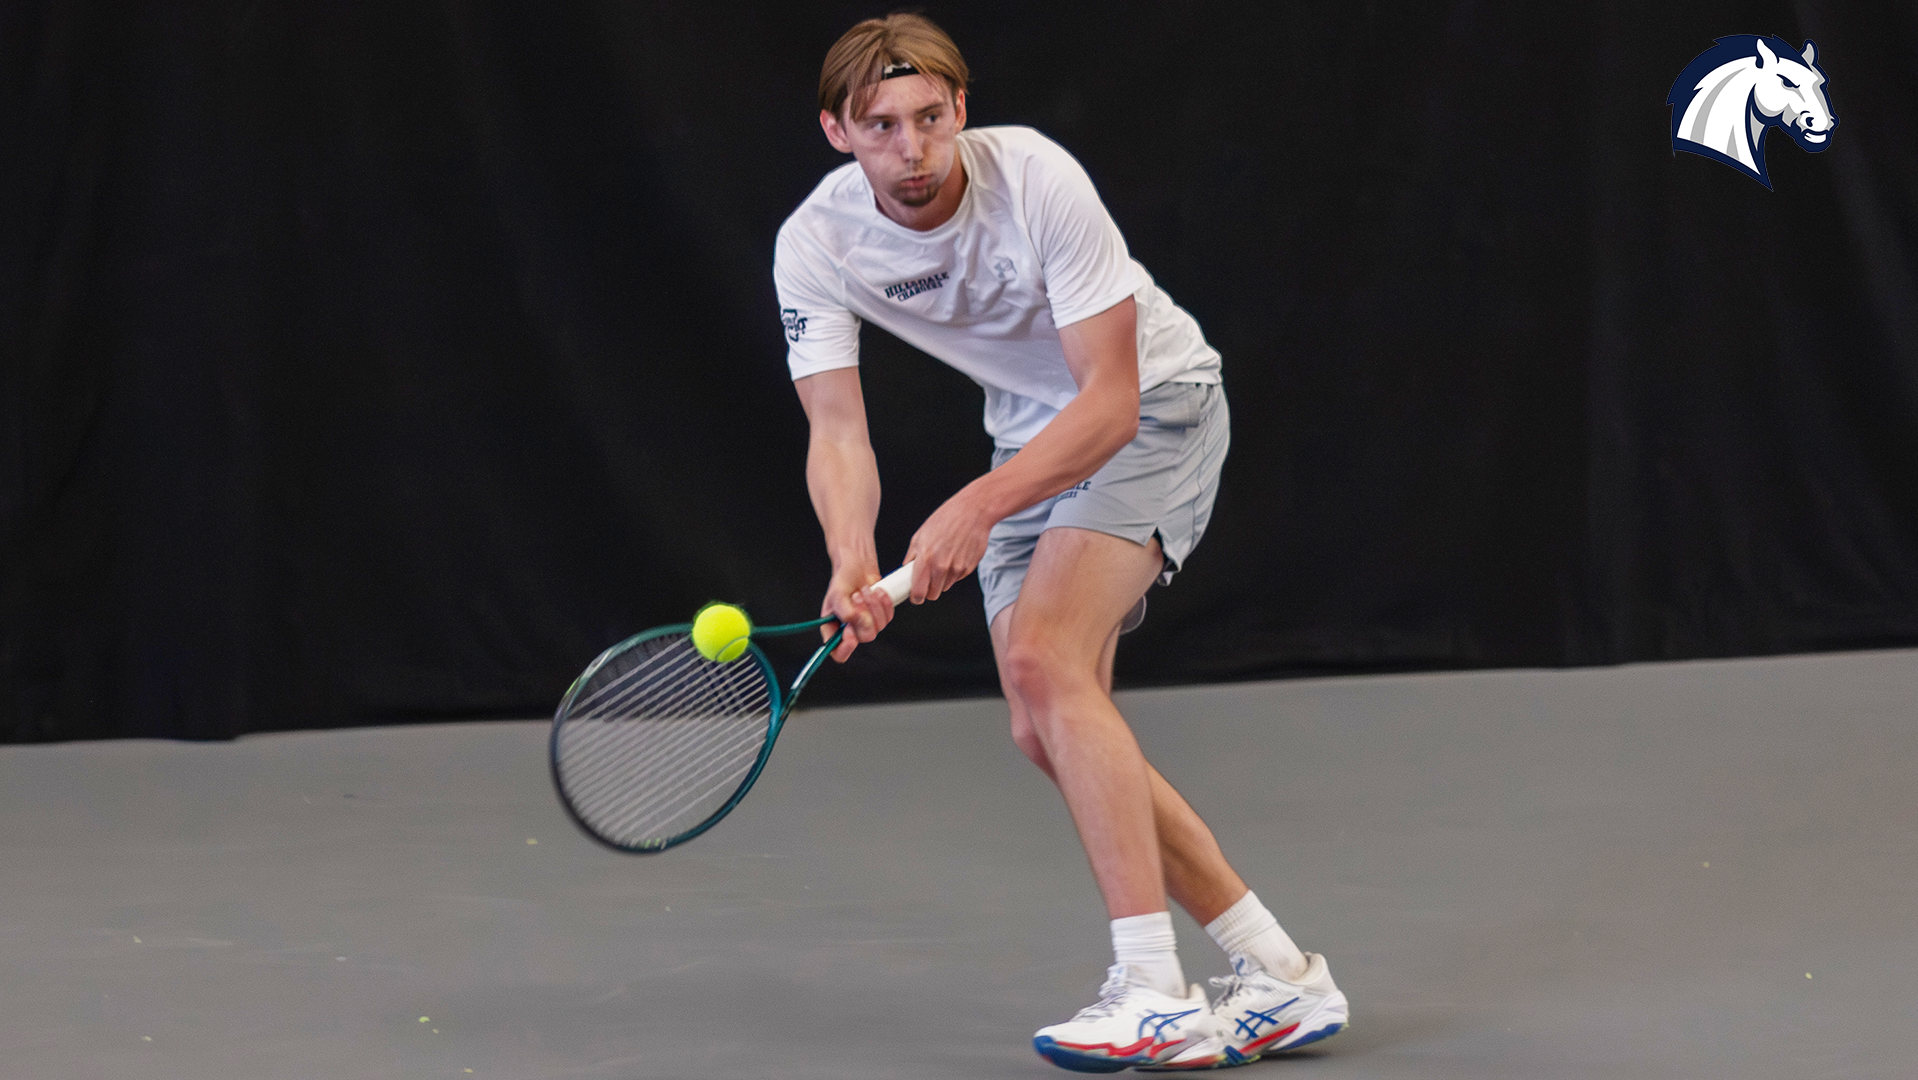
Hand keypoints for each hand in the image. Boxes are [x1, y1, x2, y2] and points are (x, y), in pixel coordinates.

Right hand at [820, 561, 896, 662]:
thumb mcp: (837, 594)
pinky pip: (888, 617)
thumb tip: (856, 621)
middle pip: (864, 638)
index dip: (845, 647)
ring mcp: (867, 625)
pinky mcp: (880, 617)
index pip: (839, 652)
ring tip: (864, 590)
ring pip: (878, 627)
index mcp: (834, 629)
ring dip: (873, 605)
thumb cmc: (843, 581)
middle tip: (857, 597)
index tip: (849, 631)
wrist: (857, 568)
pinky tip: (877, 591)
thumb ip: (845, 611)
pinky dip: (884, 602)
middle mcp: (851, 631)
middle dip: (864, 615)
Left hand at [905, 488, 993, 603]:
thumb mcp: (921, 534)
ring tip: (944, 560)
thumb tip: (905, 570)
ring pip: (945, 587)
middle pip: (933, 594)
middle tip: (928, 578)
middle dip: (929, 589)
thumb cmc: (946, 518)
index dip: (916, 596)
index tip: (916, 595)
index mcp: (926, 558)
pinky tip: (955, 556)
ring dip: (942, 580)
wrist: (973, 511)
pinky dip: (954, 572)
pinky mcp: (969, 568)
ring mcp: (957, 569)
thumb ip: (912, 555)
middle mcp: (941, 566)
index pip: (918, 592)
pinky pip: (957, 578)